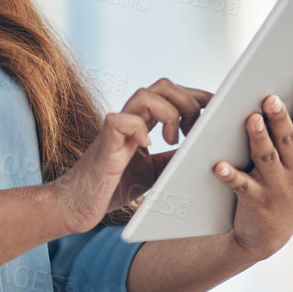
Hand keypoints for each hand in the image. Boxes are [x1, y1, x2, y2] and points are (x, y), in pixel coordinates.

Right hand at [47, 78, 213, 234]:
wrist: (77, 205)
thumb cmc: (113, 187)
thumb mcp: (156, 171)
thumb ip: (174, 156)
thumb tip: (203, 149)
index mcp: (142, 123)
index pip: (171, 93)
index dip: (194, 94)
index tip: (215, 106)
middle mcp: (129, 120)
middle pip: (162, 86)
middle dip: (186, 101)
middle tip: (193, 130)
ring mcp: (115, 130)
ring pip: (144, 95)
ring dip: (167, 113)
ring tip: (171, 139)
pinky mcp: (104, 145)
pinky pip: (119, 121)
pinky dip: (138, 129)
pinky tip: (147, 146)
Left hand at [215, 68, 292, 261]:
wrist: (270, 234)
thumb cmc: (279, 184)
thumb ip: (289, 130)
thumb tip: (275, 92)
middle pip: (287, 136)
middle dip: (280, 116)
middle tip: (270, 98)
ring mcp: (278, 185)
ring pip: (267, 157)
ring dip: (259, 138)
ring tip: (251, 119)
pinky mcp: (256, 201)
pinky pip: (242, 185)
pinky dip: (230, 175)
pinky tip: (219, 167)